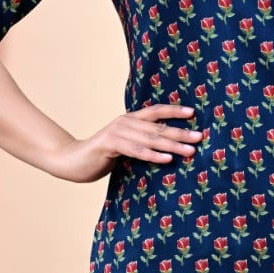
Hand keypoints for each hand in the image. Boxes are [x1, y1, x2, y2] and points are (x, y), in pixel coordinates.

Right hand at [49, 103, 205, 183]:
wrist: (73, 161)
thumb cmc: (101, 156)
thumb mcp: (124, 146)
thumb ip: (140, 143)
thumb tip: (166, 148)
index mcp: (130, 120)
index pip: (156, 111)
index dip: (174, 110)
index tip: (193, 113)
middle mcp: (125, 122)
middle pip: (158, 126)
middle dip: (181, 132)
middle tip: (200, 137)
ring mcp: (116, 132)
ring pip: (150, 139)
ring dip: (172, 145)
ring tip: (190, 151)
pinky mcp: (109, 145)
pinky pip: (135, 150)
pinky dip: (153, 155)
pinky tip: (167, 159)